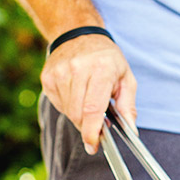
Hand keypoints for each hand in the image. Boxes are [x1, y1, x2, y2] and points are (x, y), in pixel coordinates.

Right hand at [40, 34, 137, 153]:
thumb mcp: (125, 78)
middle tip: (97, 124)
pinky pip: (58, 104)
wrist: (79, 34)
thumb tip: (131, 131)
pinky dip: (68, 106)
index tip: (93, 145)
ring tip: (87, 100)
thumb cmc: (106, 58)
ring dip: (79, 115)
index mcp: (101, 69)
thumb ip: (128, 106)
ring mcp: (60, 72)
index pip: (93, 108)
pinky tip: (76, 93)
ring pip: (68, 111)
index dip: (92, 131)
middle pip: (78, 114)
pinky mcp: (48, 77)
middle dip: (87, 126)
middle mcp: (78, 69)